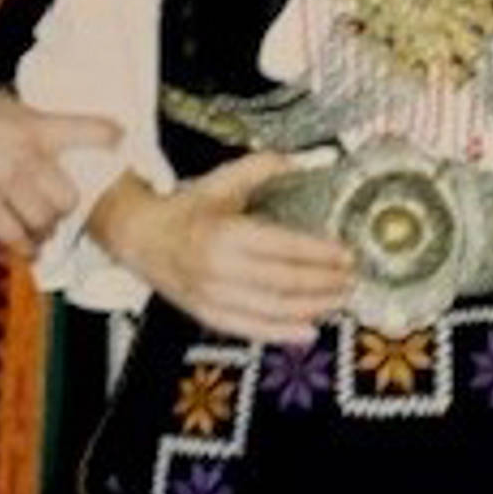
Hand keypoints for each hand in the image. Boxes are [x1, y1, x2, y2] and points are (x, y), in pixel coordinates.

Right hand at [0, 74, 120, 251]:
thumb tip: (48, 135)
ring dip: (45, 230)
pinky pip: (13, 235)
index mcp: (36, 125)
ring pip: (45, 220)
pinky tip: (27, 248)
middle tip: (59, 212)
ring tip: (41, 231)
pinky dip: (24, 246)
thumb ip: (29, 123)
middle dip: (66, 209)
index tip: (121, 144)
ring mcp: (5, 181)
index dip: (111, 140)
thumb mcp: (2, 103)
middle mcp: (28, 155)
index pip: (91, 132)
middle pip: (70, 196)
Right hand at [94, 151, 354, 343]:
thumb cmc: (187, 209)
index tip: (347, 254)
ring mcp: (212, 297)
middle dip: (324, 283)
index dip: (320, 254)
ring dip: (311, 308)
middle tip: (352, 279)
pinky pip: (250, 329)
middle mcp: (219, 269)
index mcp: (225, 233)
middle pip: (284, 282)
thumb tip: (304, 159)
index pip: (284, 247)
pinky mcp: (207, 315)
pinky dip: (281, 333)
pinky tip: (308, 331)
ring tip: (340, 301)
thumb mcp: (222, 181)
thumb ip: (262, 168)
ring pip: (272, 310)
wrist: (140, 237)